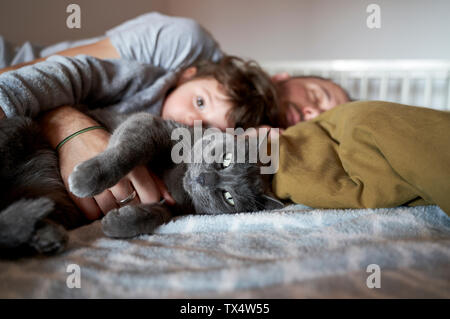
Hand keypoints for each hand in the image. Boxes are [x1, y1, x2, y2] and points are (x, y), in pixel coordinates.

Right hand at [39, 106, 173, 220]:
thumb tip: (170, 202)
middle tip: (123, 195)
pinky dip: (94, 210)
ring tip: (109, 194)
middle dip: (129, 206)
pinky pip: (91, 214)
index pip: (150, 197)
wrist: (74, 133)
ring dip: (111, 209)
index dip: (149, 203)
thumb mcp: (137, 157)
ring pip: (110, 213)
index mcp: (135, 167)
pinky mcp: (76, 191)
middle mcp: (116, 177)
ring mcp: (95, 185)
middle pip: (130, 207)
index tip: (144, 199)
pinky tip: (95, 196)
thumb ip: (155, 179)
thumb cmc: (113, 146)